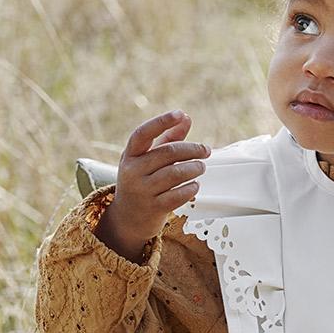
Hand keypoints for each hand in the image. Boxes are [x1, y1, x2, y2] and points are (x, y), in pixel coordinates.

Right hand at [94, 110, 210, 260]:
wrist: (127, 219)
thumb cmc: (142, 182)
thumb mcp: (148, 159)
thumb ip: (168, 138)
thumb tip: (186, 118)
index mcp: (130, 155)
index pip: (144, 133)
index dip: (162, 121)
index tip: (180, 113)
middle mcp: (133, 171)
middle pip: (168, 152)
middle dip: (192, 149)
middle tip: (206, 150)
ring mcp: (142, 191)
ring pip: (176, 173)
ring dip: (195, 168)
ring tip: (201, 167)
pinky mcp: (153, 208)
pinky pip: (179, 194)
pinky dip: (192, 188)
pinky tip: (195, 184)